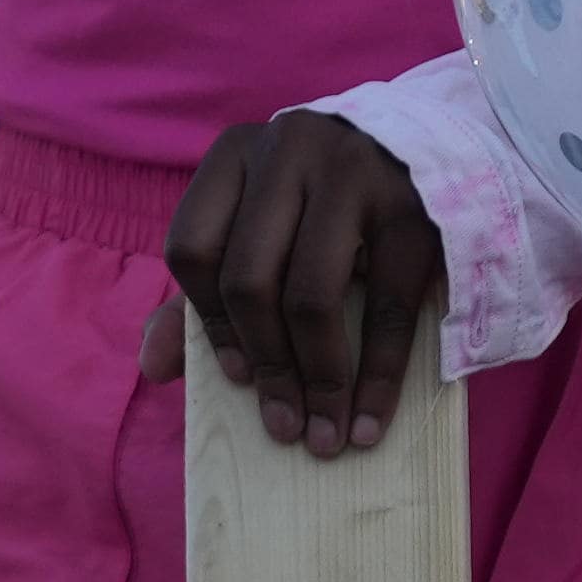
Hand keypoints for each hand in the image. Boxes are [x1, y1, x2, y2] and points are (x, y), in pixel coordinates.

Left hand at [167, 111, 445, 457]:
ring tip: (325, 433)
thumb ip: (202, 292)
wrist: (427, 148)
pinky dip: (376, 375)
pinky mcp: (411, 206)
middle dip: (267, 366)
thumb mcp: (258, 228)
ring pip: (310, 296)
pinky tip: (368, 419)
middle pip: (248, 279)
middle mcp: (288, 149)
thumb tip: (153, 366)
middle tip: (285, 424)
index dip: (211, 326)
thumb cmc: (323, 203)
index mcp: (235, 153)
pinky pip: (386, 307)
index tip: (238, 379)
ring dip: (317, 379)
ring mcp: (353, 172)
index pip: (192, 250)